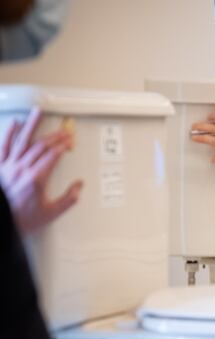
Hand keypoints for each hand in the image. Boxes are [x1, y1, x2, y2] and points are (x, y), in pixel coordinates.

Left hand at [0, 107, 81, 233]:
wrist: (2, 223)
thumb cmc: (21, 219)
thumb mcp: (51, 213)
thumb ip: (68, 199)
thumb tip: (78, 187)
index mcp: (36, 179)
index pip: (53, 156)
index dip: (63, 146)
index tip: (70, 141)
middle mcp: (21, 169)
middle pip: (40, 145)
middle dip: (54, 135)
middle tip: (63, 129)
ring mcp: (8, 166)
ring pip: (22, 140)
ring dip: (32, 124)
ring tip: (37, 112)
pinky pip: (3, 146)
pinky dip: (9, 134)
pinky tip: (14, 124)